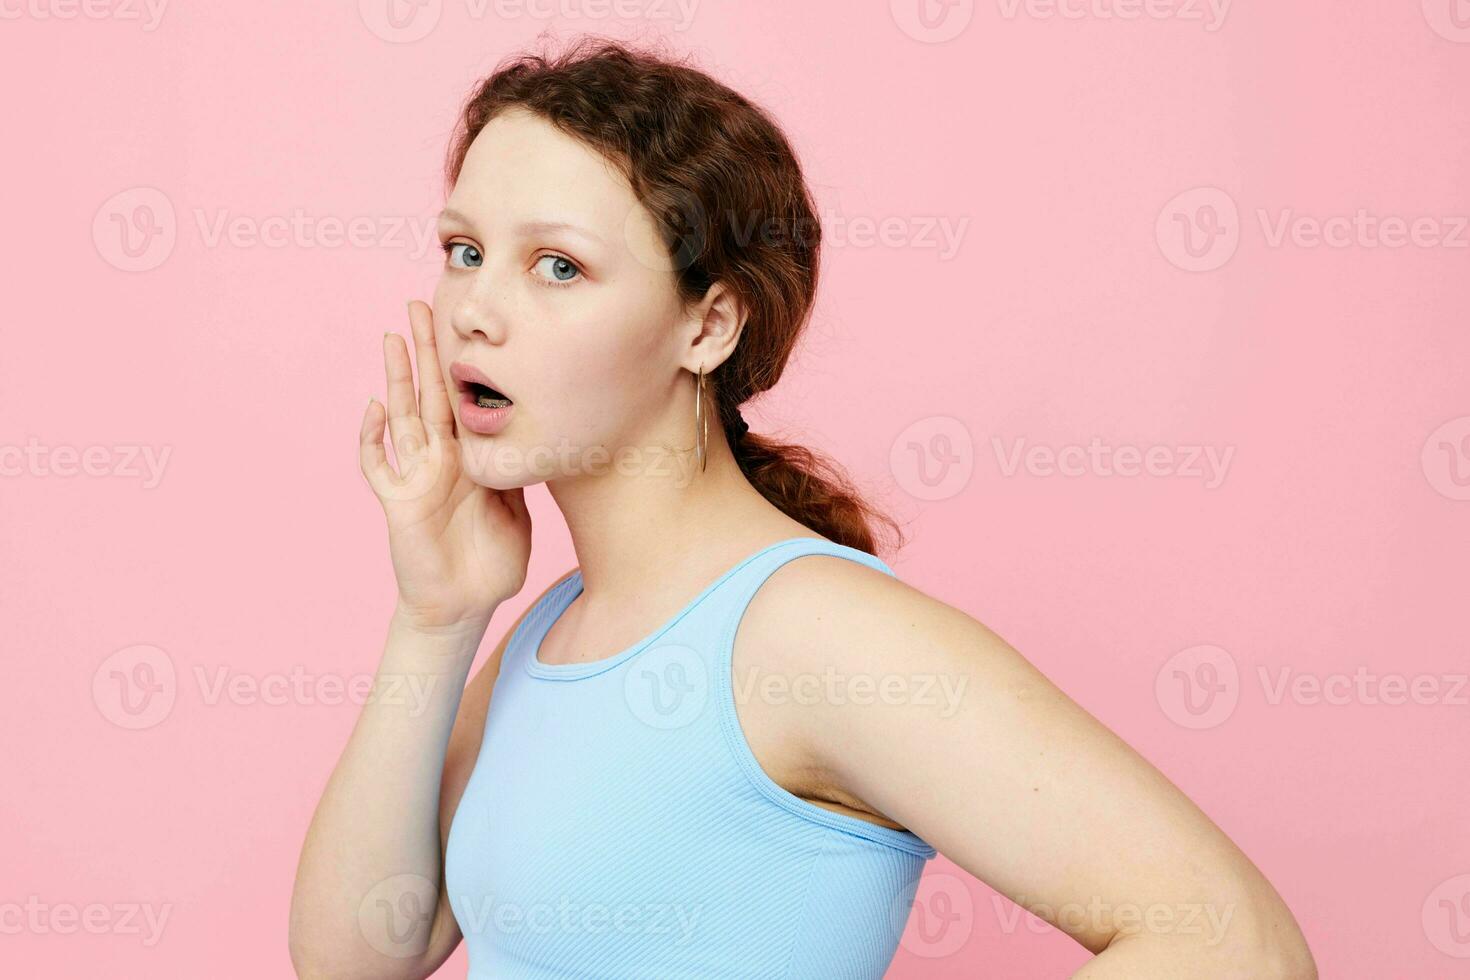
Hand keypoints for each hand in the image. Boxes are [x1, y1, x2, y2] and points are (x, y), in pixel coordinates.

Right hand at [359, 300, 531, 630]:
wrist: (465, 603)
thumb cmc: (490, 560)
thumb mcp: (518, 507)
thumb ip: (519, 471)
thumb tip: (542, 436)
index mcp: (467, 456)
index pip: (462, 399)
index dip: (461, 364)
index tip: (464, 323)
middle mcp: (438, 458)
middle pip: (429, 393)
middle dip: (424, 350)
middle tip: (420, 303)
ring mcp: (415, 476)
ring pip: (402, 416)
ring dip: (396, 376)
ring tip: (391, 335)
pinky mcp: (398, 501)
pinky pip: (379, 465)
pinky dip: (373, 437)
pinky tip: (375, 408)